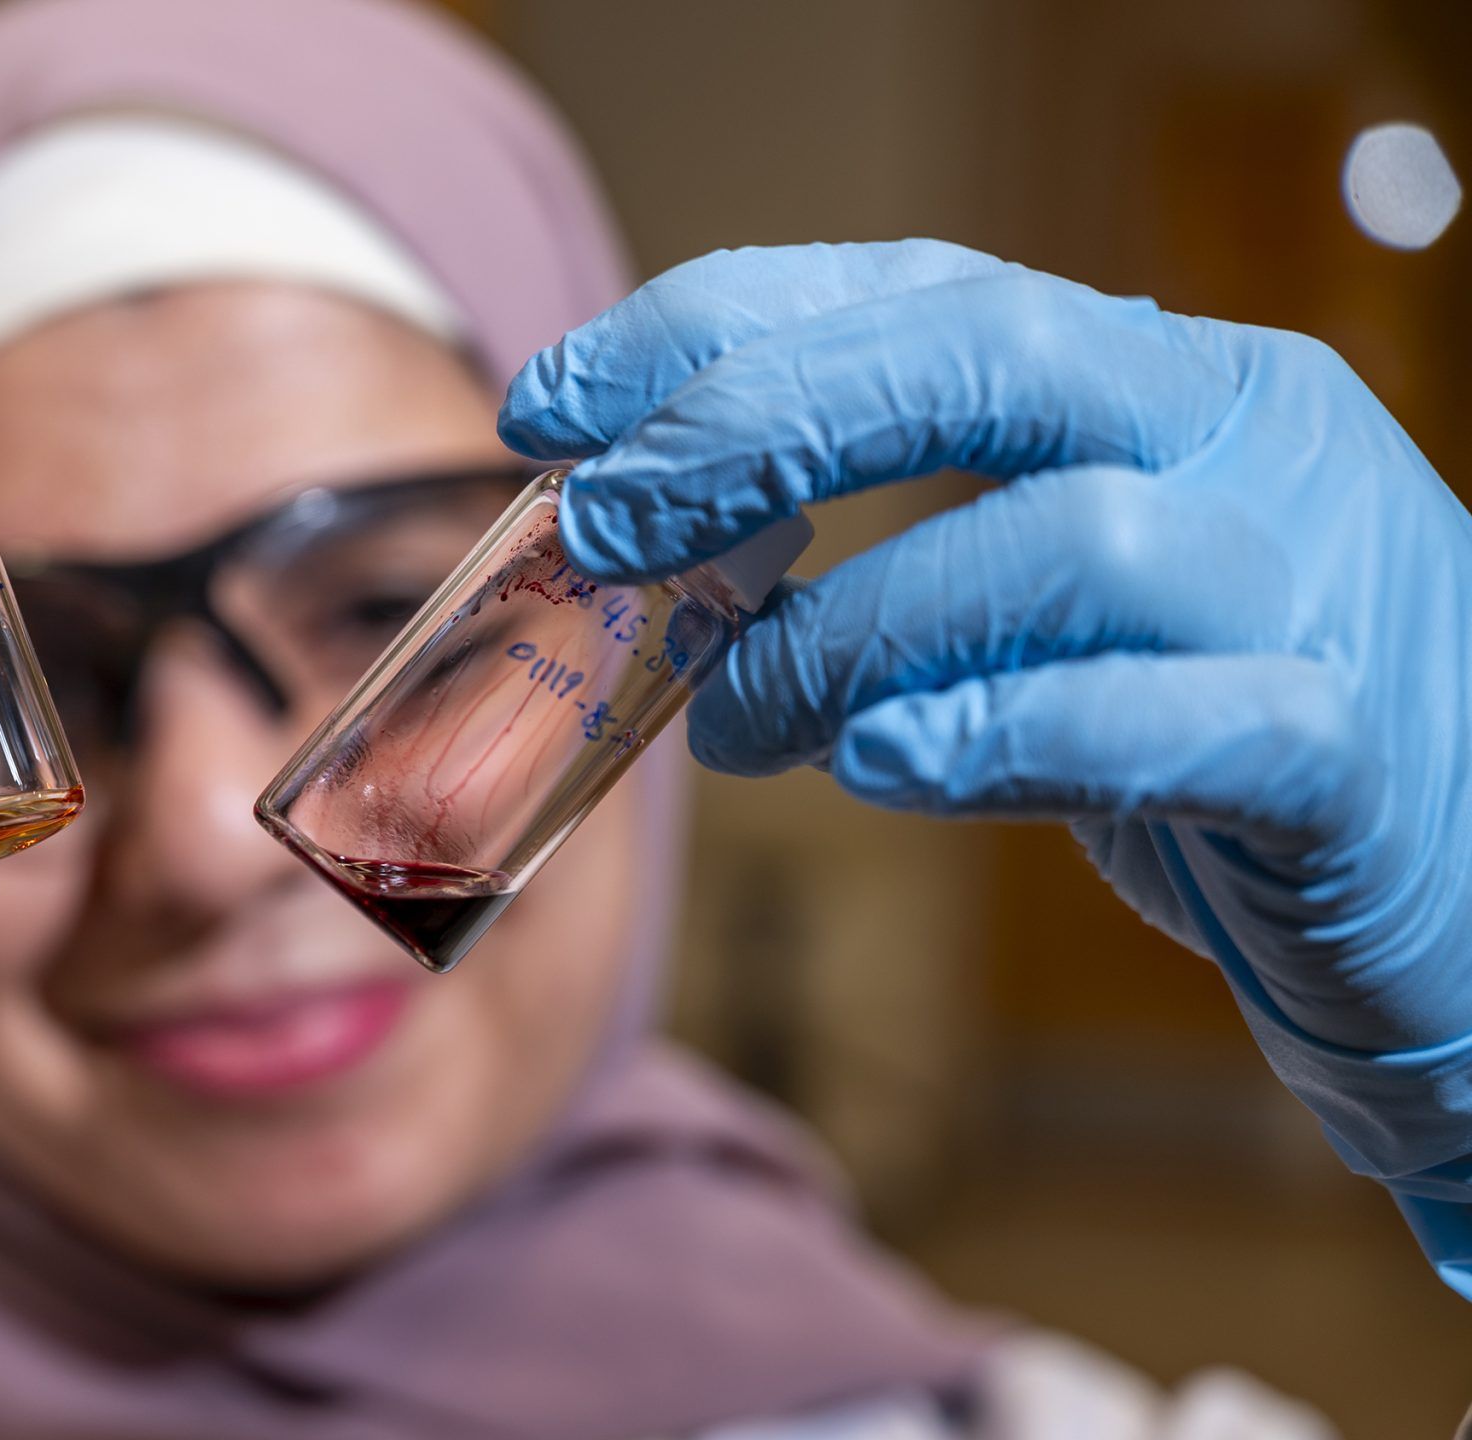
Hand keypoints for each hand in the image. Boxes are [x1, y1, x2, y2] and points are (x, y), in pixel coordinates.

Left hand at [498, 240, 1471, 1272]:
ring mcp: (1320, 586)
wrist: (1445, 897)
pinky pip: (1190, 719)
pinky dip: (1011, 736)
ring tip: (746, 722)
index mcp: (1159, 381)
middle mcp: (1248, 440)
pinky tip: (886, 767)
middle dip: (761, 424)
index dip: (716, 329)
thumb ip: (889, 558)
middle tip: (612, 525)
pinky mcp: (1352, 758)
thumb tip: (652, 555)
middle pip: (994, 353)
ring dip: (858, 629)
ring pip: (1078, 539)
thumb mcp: (1039, 609)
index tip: (552, 406)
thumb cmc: (1199, 735)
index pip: (919, 291)